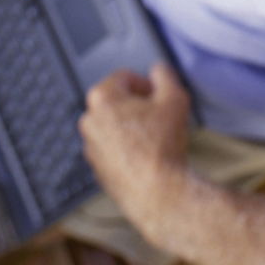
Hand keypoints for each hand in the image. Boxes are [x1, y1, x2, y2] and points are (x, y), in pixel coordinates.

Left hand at [78, 63, 191, 243]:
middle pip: (117, 100)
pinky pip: (112, 148)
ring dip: (132, 126)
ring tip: (155, 137)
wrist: (157, 193)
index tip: (158, 96)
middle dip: (137, 104)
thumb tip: (158, 71)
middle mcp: (89, 120)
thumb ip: (165, 75)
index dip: (146, 83)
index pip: (124, 76)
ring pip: (114, 125)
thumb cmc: (163, 145)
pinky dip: (127, 147)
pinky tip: (147, 155)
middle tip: (159, 115)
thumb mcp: (174, 98)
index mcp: (102, 98)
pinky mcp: (96, 168)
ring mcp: (90, 146)